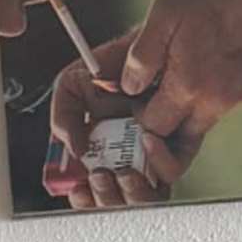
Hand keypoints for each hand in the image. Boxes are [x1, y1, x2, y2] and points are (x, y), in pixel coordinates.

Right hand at [42, 41, 160, 205]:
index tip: (76, 190)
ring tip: (117, 168)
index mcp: (99, 147)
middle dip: (103, 198)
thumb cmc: (115, 64)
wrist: (153, 41)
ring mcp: (151, 153)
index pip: (89, 189)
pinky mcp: (178, 146)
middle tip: (96, 176)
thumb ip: (63, 115)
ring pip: (143, 195)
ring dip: (128, 190)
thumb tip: (73, 149)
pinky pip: (171, 170)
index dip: (82, 198)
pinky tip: (146, 140)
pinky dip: (158, 162)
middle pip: (116, 200)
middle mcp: (126, 155)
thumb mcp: (72, 84)